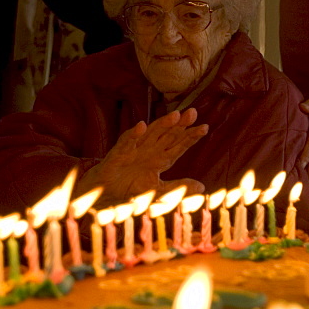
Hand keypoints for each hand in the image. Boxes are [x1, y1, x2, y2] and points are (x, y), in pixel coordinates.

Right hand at [78, 108, 208, 203]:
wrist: (104, 195)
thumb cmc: (130, 190)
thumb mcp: (158, 192)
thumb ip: (178, 188)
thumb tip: (202, 187)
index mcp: (159, 159)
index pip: (178, 146)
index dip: (190, 136)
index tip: (205, 128)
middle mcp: (148, 151)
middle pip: (167, 135)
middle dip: (179, 124)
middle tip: (193, 113)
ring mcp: (133, 152)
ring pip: (149, 135)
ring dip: (161, 124)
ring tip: (174, 115)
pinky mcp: (117, 156)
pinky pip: (125, 143)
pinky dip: (133, 135)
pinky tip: (141, 126)